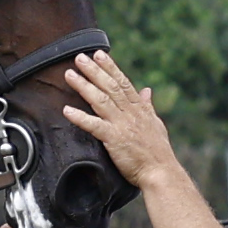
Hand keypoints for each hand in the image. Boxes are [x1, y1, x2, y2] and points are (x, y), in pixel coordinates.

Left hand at [53, 48, 179, 186]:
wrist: (161, 172)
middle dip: (94, 70)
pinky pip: (94, 126)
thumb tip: (147, 90)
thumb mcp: (156, 124)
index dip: (110, 68)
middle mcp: (130, 113)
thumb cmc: (158, 152)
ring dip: (83, 86)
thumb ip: (148, 106)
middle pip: (110, 86)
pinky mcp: (114, 139)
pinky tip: (66, 110)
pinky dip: (80, 117)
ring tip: (69, 75)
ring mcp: (122, 125)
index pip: (123, 82)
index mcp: (140, 108)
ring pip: (100, 100)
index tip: (99, 55)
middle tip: (79, 57)